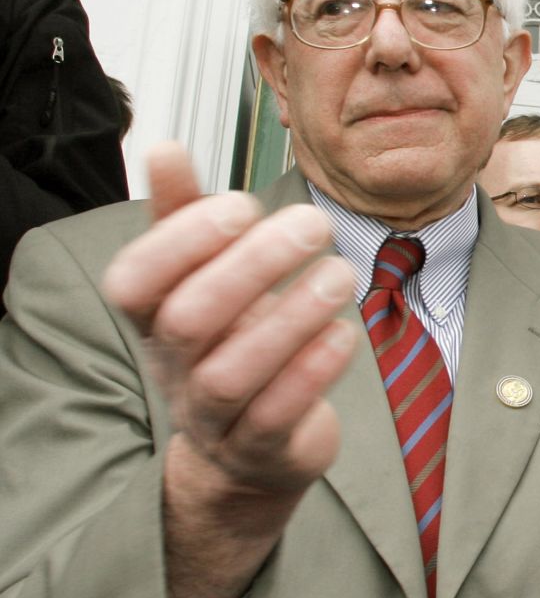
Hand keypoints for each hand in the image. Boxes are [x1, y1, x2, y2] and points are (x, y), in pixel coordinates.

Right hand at [101, 144, 354, 597]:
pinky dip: (311, 372)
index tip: (242, 203)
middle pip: (188, 321)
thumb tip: (164, 147)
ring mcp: (214, 416)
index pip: (134, 282)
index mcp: (153, 320)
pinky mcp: (262, 450)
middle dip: (251, 267)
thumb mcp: (206, 279)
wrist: (251, 448)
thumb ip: (186, 217)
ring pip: (232, 375)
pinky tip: (346, 332)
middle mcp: (174, 369)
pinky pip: (277, 417)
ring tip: (341, 273)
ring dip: (291, 319)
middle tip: (313, 222)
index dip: (180, 241)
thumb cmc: (230, 342)